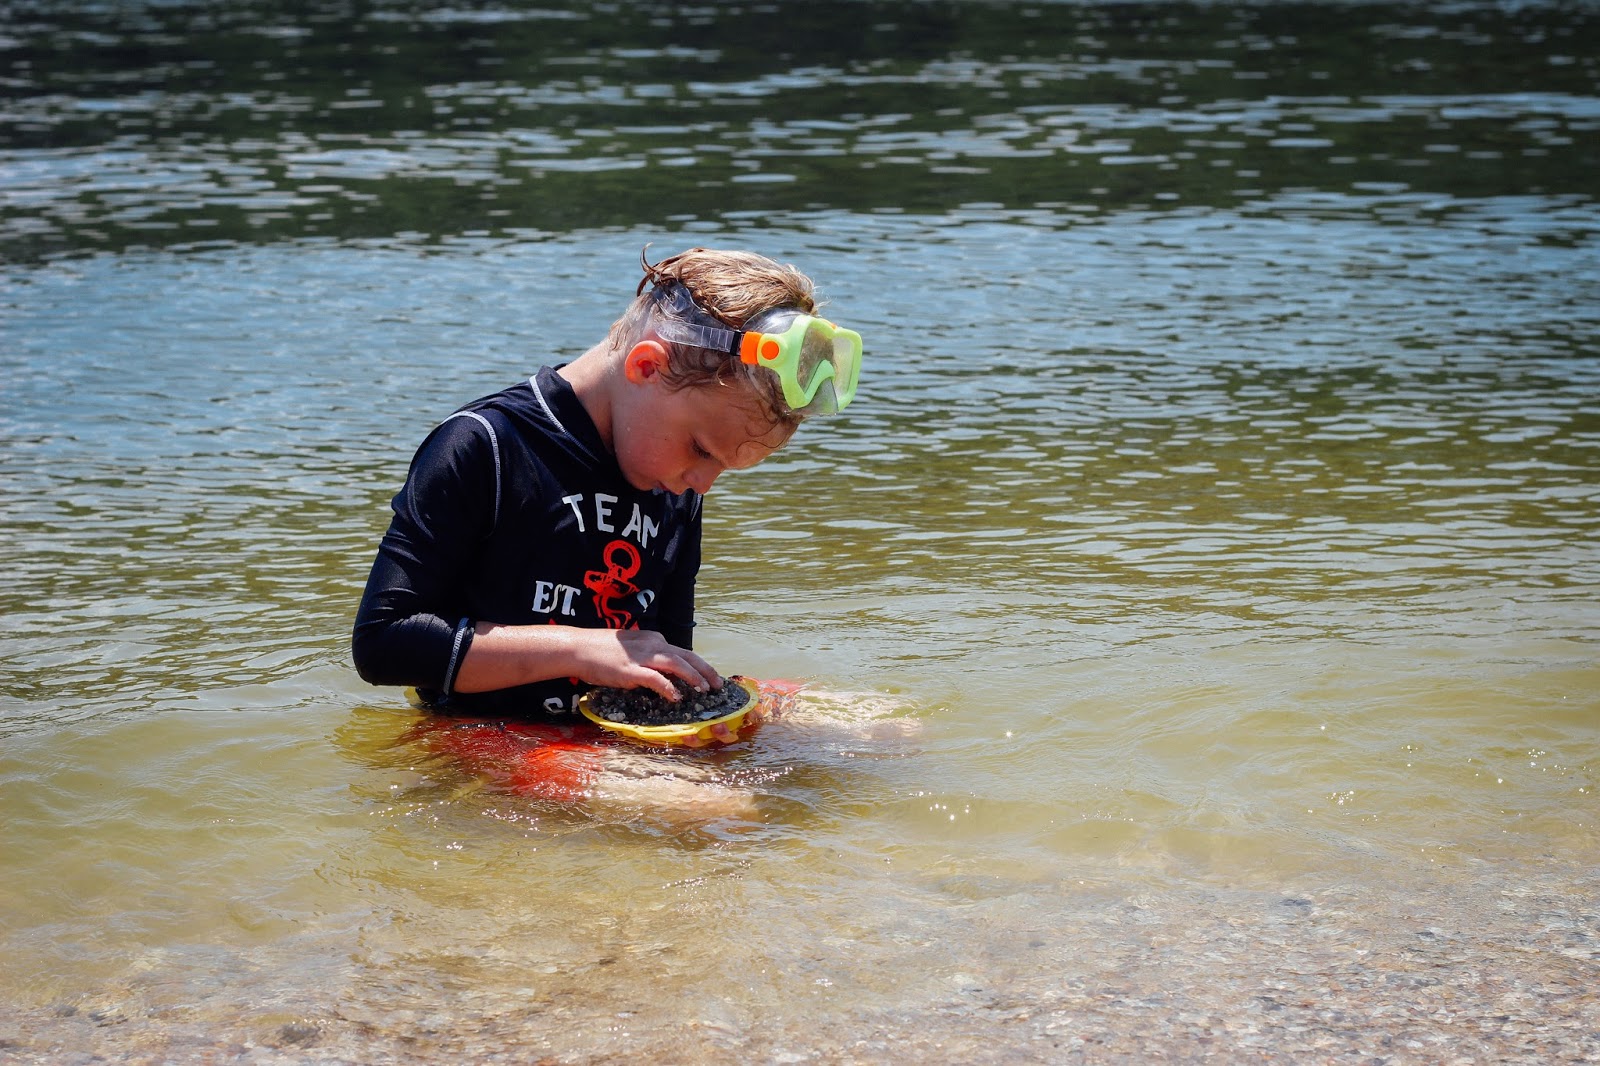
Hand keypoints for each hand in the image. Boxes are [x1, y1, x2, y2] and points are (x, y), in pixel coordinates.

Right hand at [569, 628, 720, 701]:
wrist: (577, 647)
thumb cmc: (600, 650)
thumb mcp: (630, 648)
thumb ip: (647, 658)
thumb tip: (662, 674)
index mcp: (653, 639)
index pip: (681, 652)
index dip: (698, 665)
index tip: (708, 676)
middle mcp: (652, 644)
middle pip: (686, 656)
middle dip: (705, 670)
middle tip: (718, 684)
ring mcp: (641, 656)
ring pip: (677, 664)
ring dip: (694, 676)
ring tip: (704, 690)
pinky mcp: (630, 670)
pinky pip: (655, 679)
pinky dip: (668, 687)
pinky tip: (676, 697)